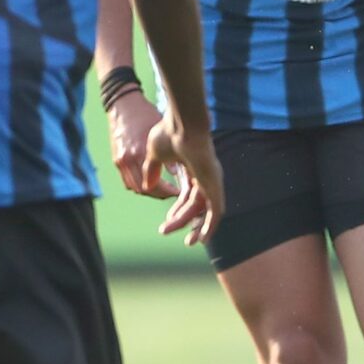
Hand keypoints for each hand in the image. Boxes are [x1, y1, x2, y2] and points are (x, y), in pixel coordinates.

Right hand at [107, 92, 174, 197]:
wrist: (123, 105)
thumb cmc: (145, 115)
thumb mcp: (160, 132)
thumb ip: (167, 154)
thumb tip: (177, 173)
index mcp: (139, 153)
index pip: (153, 184)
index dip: (166, 191)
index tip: (177, 192)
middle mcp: (128, 159)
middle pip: (142, 190)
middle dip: (158, 194)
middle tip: (171, 193)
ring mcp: (120, 161)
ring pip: (133, 187)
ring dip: (147, 191)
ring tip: (162, 189)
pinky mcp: (116, 159)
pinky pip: (126, 179)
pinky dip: (137, 184)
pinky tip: (149, 181)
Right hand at [144, 114, 224, 246]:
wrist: (181, 124)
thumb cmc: (168, 132)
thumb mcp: (155, 153)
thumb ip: (152, 169)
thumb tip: (146, 185)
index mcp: (193, 168)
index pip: (188, 196)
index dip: (177, 211)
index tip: (165, 222)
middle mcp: (205, 176)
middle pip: (195, 205)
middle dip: (180, 220)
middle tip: (164, 231)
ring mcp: (211, 180)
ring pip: (202, 211)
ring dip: (189, 226)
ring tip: (174, 235)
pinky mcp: (215, 185)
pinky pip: (217, 212)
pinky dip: (210, 226)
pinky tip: (203, 239)